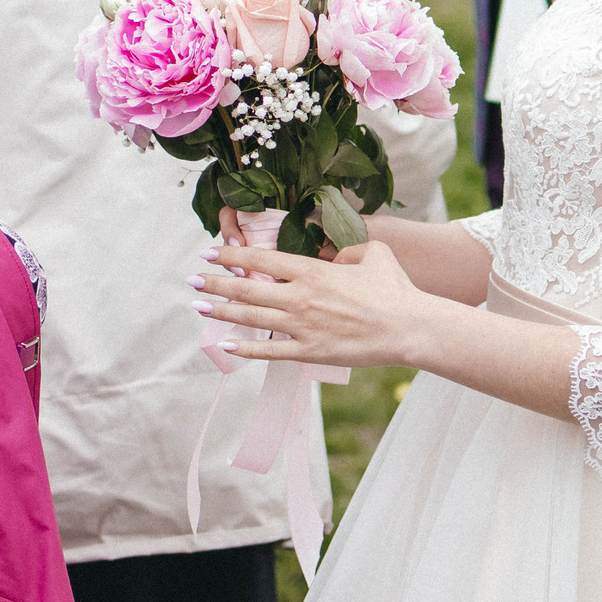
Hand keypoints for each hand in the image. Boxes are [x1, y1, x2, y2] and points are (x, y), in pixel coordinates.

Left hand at [193, 239, 442, 370]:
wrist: (409, 328)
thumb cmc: (394, 289)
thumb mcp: (372, 253)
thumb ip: (346, 250)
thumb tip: (333, 256)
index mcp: (313, 270)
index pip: (261, 260)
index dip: (231, 255)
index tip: (209, 251)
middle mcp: (301, 297)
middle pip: (247, 288)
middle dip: (215, 283)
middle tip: (192, 280)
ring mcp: (303, 327)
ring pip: (252, 318)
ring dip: (222, 311)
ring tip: (200, 306)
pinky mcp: (310, 352)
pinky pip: (270, 351)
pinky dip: (245, 348)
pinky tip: (226, 344)